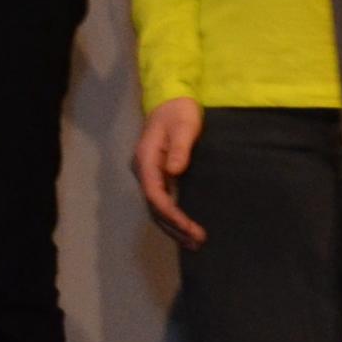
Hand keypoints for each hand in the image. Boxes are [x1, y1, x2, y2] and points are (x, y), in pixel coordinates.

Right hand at [134, 99, 206, 246]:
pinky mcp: (158, 175)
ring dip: (173, 226)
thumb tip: (174, 172)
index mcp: (146, 159)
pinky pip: (162, 201)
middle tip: (197, 242)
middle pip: (154, 207)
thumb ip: (180, 148)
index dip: (171, 214)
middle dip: (174, 227)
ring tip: (195, 242)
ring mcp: (149, 173)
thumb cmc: (179, 111)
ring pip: (156, 207)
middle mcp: (143, 170)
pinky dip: (173, 217)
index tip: (190, 227)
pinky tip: (186, 227)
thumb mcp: (184, 125)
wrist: (171, 99)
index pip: (155, 194)